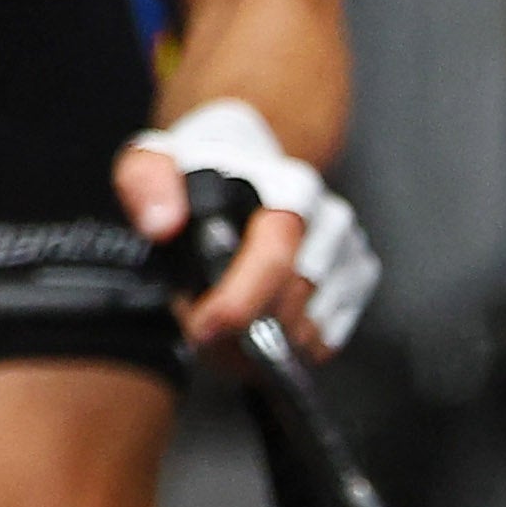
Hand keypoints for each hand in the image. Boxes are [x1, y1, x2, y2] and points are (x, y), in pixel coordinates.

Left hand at [125, 98, 382, 357]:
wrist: (245, 158)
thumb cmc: (198, 168)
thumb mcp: (153, 162)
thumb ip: (148, 184)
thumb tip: (163, 224)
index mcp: (288, 188)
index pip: (274, 259)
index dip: (238, 304)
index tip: (201, 328)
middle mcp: (329, 219)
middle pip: (289, 306)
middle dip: (237, 333)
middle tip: (196, 328)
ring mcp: (347, 250)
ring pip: (308, 331)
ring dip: (260, 347)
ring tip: (220, 328)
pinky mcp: (357, 277)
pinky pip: (326, 339)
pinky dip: (287, 349)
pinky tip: (256, 328)